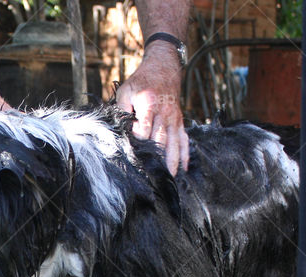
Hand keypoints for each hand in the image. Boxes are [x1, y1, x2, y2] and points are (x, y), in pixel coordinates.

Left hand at [116, 42, 188, 174]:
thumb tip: (120, 129)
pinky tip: (183, 169)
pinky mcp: (179, 121)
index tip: (133, 162)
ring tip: (168, 179)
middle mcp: (164, 113)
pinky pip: (184, 140)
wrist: (164, 67)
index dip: (138, 147)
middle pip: (160, 141)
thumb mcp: (126, 90)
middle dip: (156, 161)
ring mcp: (174, 118)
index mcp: (149, 105)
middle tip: (150, 180)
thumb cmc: (141, 81)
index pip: (143, 131)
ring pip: (174, 144)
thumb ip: (122, 109)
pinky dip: (184, 155)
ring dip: (171, 163)